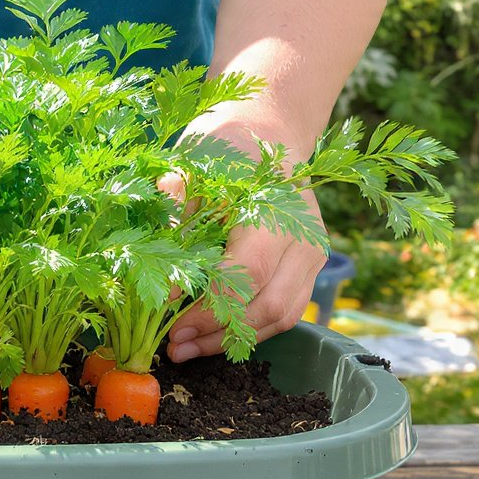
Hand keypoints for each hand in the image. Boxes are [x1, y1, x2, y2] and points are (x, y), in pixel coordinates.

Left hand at [161, 118, 325, 362]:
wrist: (270, 129)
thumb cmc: (224, 145)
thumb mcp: (191, 162)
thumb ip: (175, 210)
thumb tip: (166, 278)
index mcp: (275, 209)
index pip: (248, 271)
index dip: (209, 301)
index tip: (169, 315)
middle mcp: (303, 238)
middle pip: (268, 305)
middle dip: (218, 333)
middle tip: (173, 345)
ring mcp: (312, 257)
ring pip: (280, 318)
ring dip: (232, 341)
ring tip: (187, 349)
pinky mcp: (308, 270)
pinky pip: (284, 313)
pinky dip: (248, 330)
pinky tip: (212, 336)